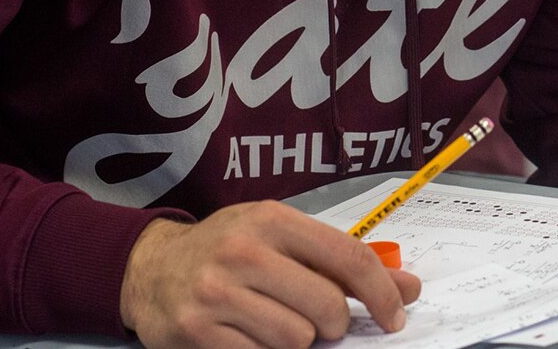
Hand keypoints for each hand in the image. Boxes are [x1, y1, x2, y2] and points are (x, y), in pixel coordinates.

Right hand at [119, 201, 420, 347]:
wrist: (150, 268)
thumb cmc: (228, 250)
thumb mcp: (280, 237)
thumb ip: (342, 260)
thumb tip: (407, 288)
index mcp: (271, 220)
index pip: (348, 256)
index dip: (382, 292)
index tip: (395, 315)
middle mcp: (242, 252)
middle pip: (327, 306)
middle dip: (335, 323)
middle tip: (320, 320)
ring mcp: (216, 294)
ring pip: (297, 339)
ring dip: (298, 339)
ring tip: (274, 320)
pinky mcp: (197, 332)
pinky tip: (249, 334)